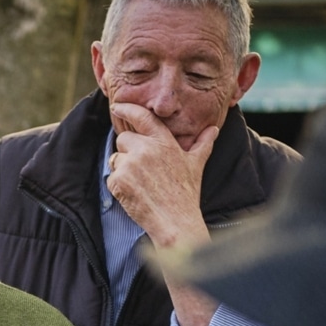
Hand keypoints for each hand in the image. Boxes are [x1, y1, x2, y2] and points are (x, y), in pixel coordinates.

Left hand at [107, 102, 220, 325]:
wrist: (175, 220)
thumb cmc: (186, 193)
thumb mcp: (196, 165)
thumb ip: (203, 144)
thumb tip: (213, 130)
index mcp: (164, 142)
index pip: (142, 117)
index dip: (127, 108)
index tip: (117, 104)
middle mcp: (146, 149)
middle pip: (123, 138)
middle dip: (128, 150)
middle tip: (142, 169)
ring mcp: (130, 164)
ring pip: (115, 158)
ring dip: (123, 168)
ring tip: (142, 184)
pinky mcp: (119, 180)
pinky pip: (111, 176)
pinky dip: (119, 185)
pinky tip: (135, 194)